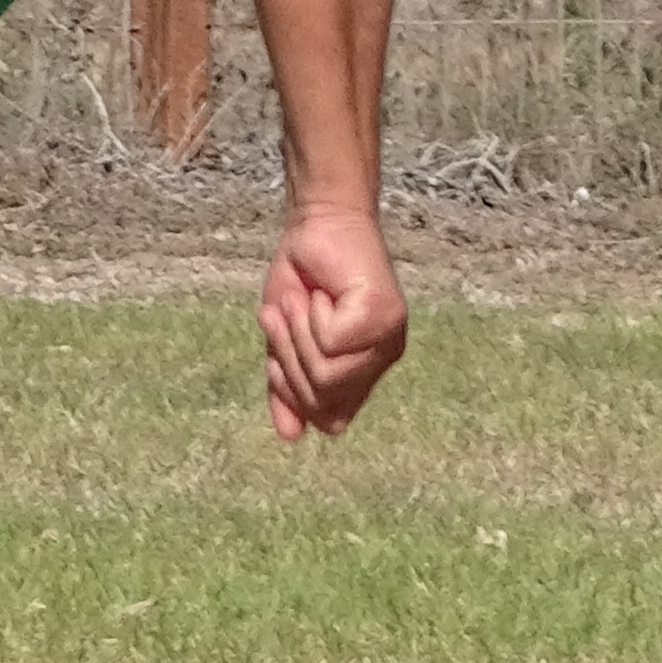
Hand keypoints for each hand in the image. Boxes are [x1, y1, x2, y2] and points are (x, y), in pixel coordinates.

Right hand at [259, 201, 407, 442]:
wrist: (316, 225)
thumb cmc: (303, 277)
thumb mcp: (285, 341)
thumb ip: (287, 387)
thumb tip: (290, 437)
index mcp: (364, 371)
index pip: (329, 420)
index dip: (292, 394)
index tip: (273, 358)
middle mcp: (384, 359)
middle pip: (324, 401)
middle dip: (288, 361)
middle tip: (280, 318)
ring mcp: (388, 338)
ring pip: (326, 374)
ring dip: (296, 335)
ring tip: (298, 302)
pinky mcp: (383, 317)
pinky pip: (331, 343)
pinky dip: (310, 317)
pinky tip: (320, 292)